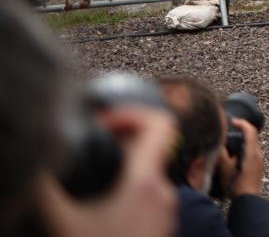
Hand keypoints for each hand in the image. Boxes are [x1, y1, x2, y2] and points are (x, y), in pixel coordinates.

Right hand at [37, 106, 177, 236]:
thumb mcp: (60, 223)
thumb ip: (43, 190)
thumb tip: (31, 164)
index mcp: (146, 182)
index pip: (159, 124)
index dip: (130, 113)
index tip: (102, 124)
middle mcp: (164, 194)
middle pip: (150, 148)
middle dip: (118, 143)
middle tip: (89, 148)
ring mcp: (165, 213)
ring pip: (147, 175)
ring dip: (120, 170)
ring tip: (88, 177)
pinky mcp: (161, 230)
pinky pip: (146, 199)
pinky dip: (124, 193)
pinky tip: (96, 207)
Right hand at [217, 118, 263, 197]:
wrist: (248, 199)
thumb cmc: (236, 184)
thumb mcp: (225, 168)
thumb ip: (221, 153)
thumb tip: (219, 141)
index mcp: (252, 152)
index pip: (251, 130)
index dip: (242, 123)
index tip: (232, 122)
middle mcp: (259, 153)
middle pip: (253, 136)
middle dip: (241, 130)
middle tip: (229, 130)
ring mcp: (260, 160)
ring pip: (252, 144)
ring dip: (242, 140)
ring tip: (229, 142)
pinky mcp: (258, 165)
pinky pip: (252, 151)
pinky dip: (244, 148)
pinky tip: (234, 154)